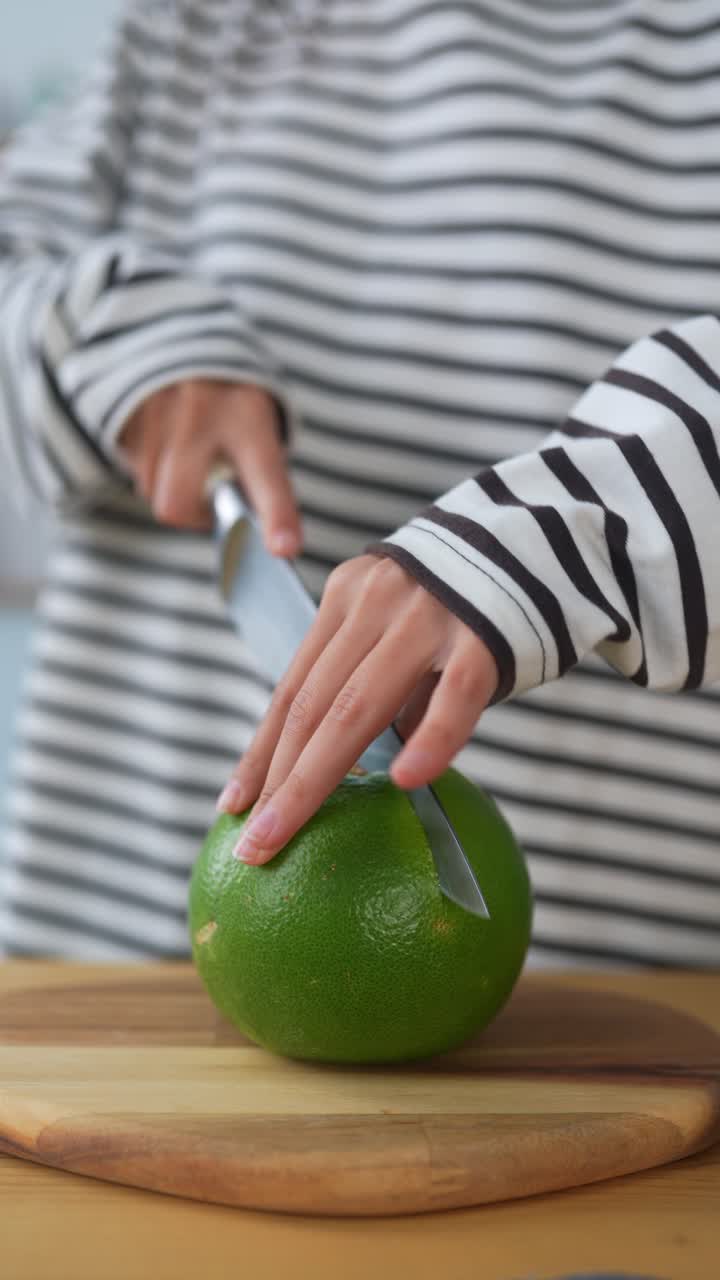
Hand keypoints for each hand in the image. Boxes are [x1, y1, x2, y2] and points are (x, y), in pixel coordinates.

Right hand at [118, 379, 301, 553]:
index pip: (266, 476)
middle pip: (178, 503)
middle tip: (211, 504)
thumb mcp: (258, 424)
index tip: (285, 549)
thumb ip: (259, 476)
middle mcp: (199, 411)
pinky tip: (168, 443)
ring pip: (153, 493)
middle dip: (192, 516)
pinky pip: (136, 472)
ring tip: (191, 460)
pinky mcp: (124, 413)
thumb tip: (253, 535)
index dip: (276, 516)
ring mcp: (155, 410)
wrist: (182, 339)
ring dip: (172, 492)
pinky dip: (154, 472)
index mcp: (248, 414)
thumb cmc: (233, 402)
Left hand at [217, 554, 498, 863]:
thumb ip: (375, 682)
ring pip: (359, 706)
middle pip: (312, 705)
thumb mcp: (403, 625)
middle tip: (251, 844)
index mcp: (346, 600)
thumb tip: (352, 767)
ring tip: (286, 833)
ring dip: (314, 778)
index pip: (292, 688)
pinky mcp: (485, 636)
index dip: (259, 750)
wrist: (543, 536)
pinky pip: (455, 695)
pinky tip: (405, 781)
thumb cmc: (468, 604)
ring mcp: (428, 616)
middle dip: (274, 780)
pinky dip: (431, 739)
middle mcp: (375, 603)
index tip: (232, 806)